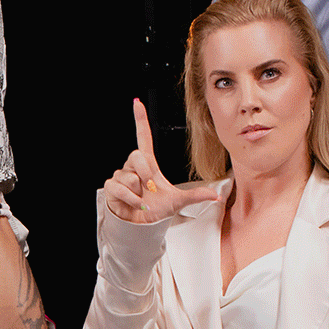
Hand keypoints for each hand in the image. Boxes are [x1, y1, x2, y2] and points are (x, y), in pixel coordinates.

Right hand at [103, 101, 219, 223]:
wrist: (142, 225)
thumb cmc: (156, 209)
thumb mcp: (178, 201)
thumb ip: (196, 196)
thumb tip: (217, 195)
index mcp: (148, 164)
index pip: (143, 136)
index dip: (140, 120)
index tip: (137, 103)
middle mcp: (133, 167)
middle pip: (137, 156)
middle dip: (145, 173)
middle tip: (150, 188)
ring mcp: (121, 176)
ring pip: (129, 177)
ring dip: (138, 192)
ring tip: (141, 200)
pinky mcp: (111, 187)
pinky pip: (119, 187)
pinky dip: (129, 199)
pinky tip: (133, 204)